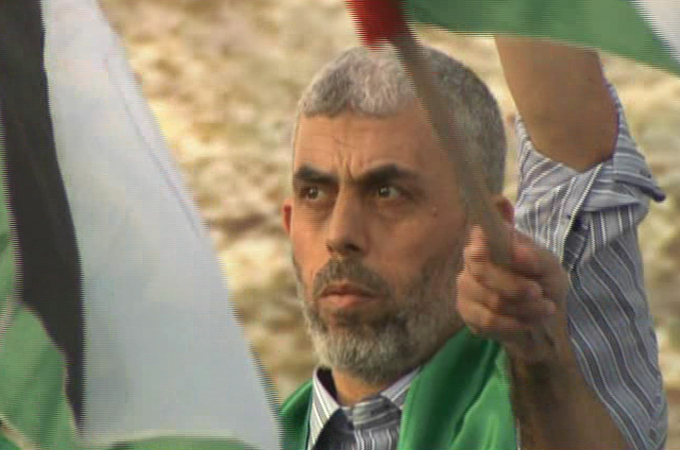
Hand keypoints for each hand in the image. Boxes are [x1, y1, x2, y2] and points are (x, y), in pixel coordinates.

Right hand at [456, 225, 569, 361]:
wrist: (544, 319)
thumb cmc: (544, 284)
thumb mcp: (550, 268)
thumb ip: (535, 258)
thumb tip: (517, 252)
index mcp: (490, 242)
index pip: (477, 239)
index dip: (478, 244)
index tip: (482, 249)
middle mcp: (471, 262)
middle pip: (482, 272)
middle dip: (516, 287)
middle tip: (539, 293)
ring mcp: (466, 288)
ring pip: (492, 300)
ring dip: (524, 308)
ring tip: (542, 308)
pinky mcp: (467, 313)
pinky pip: (488, 320)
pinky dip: (514, 323)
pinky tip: (525, 321)